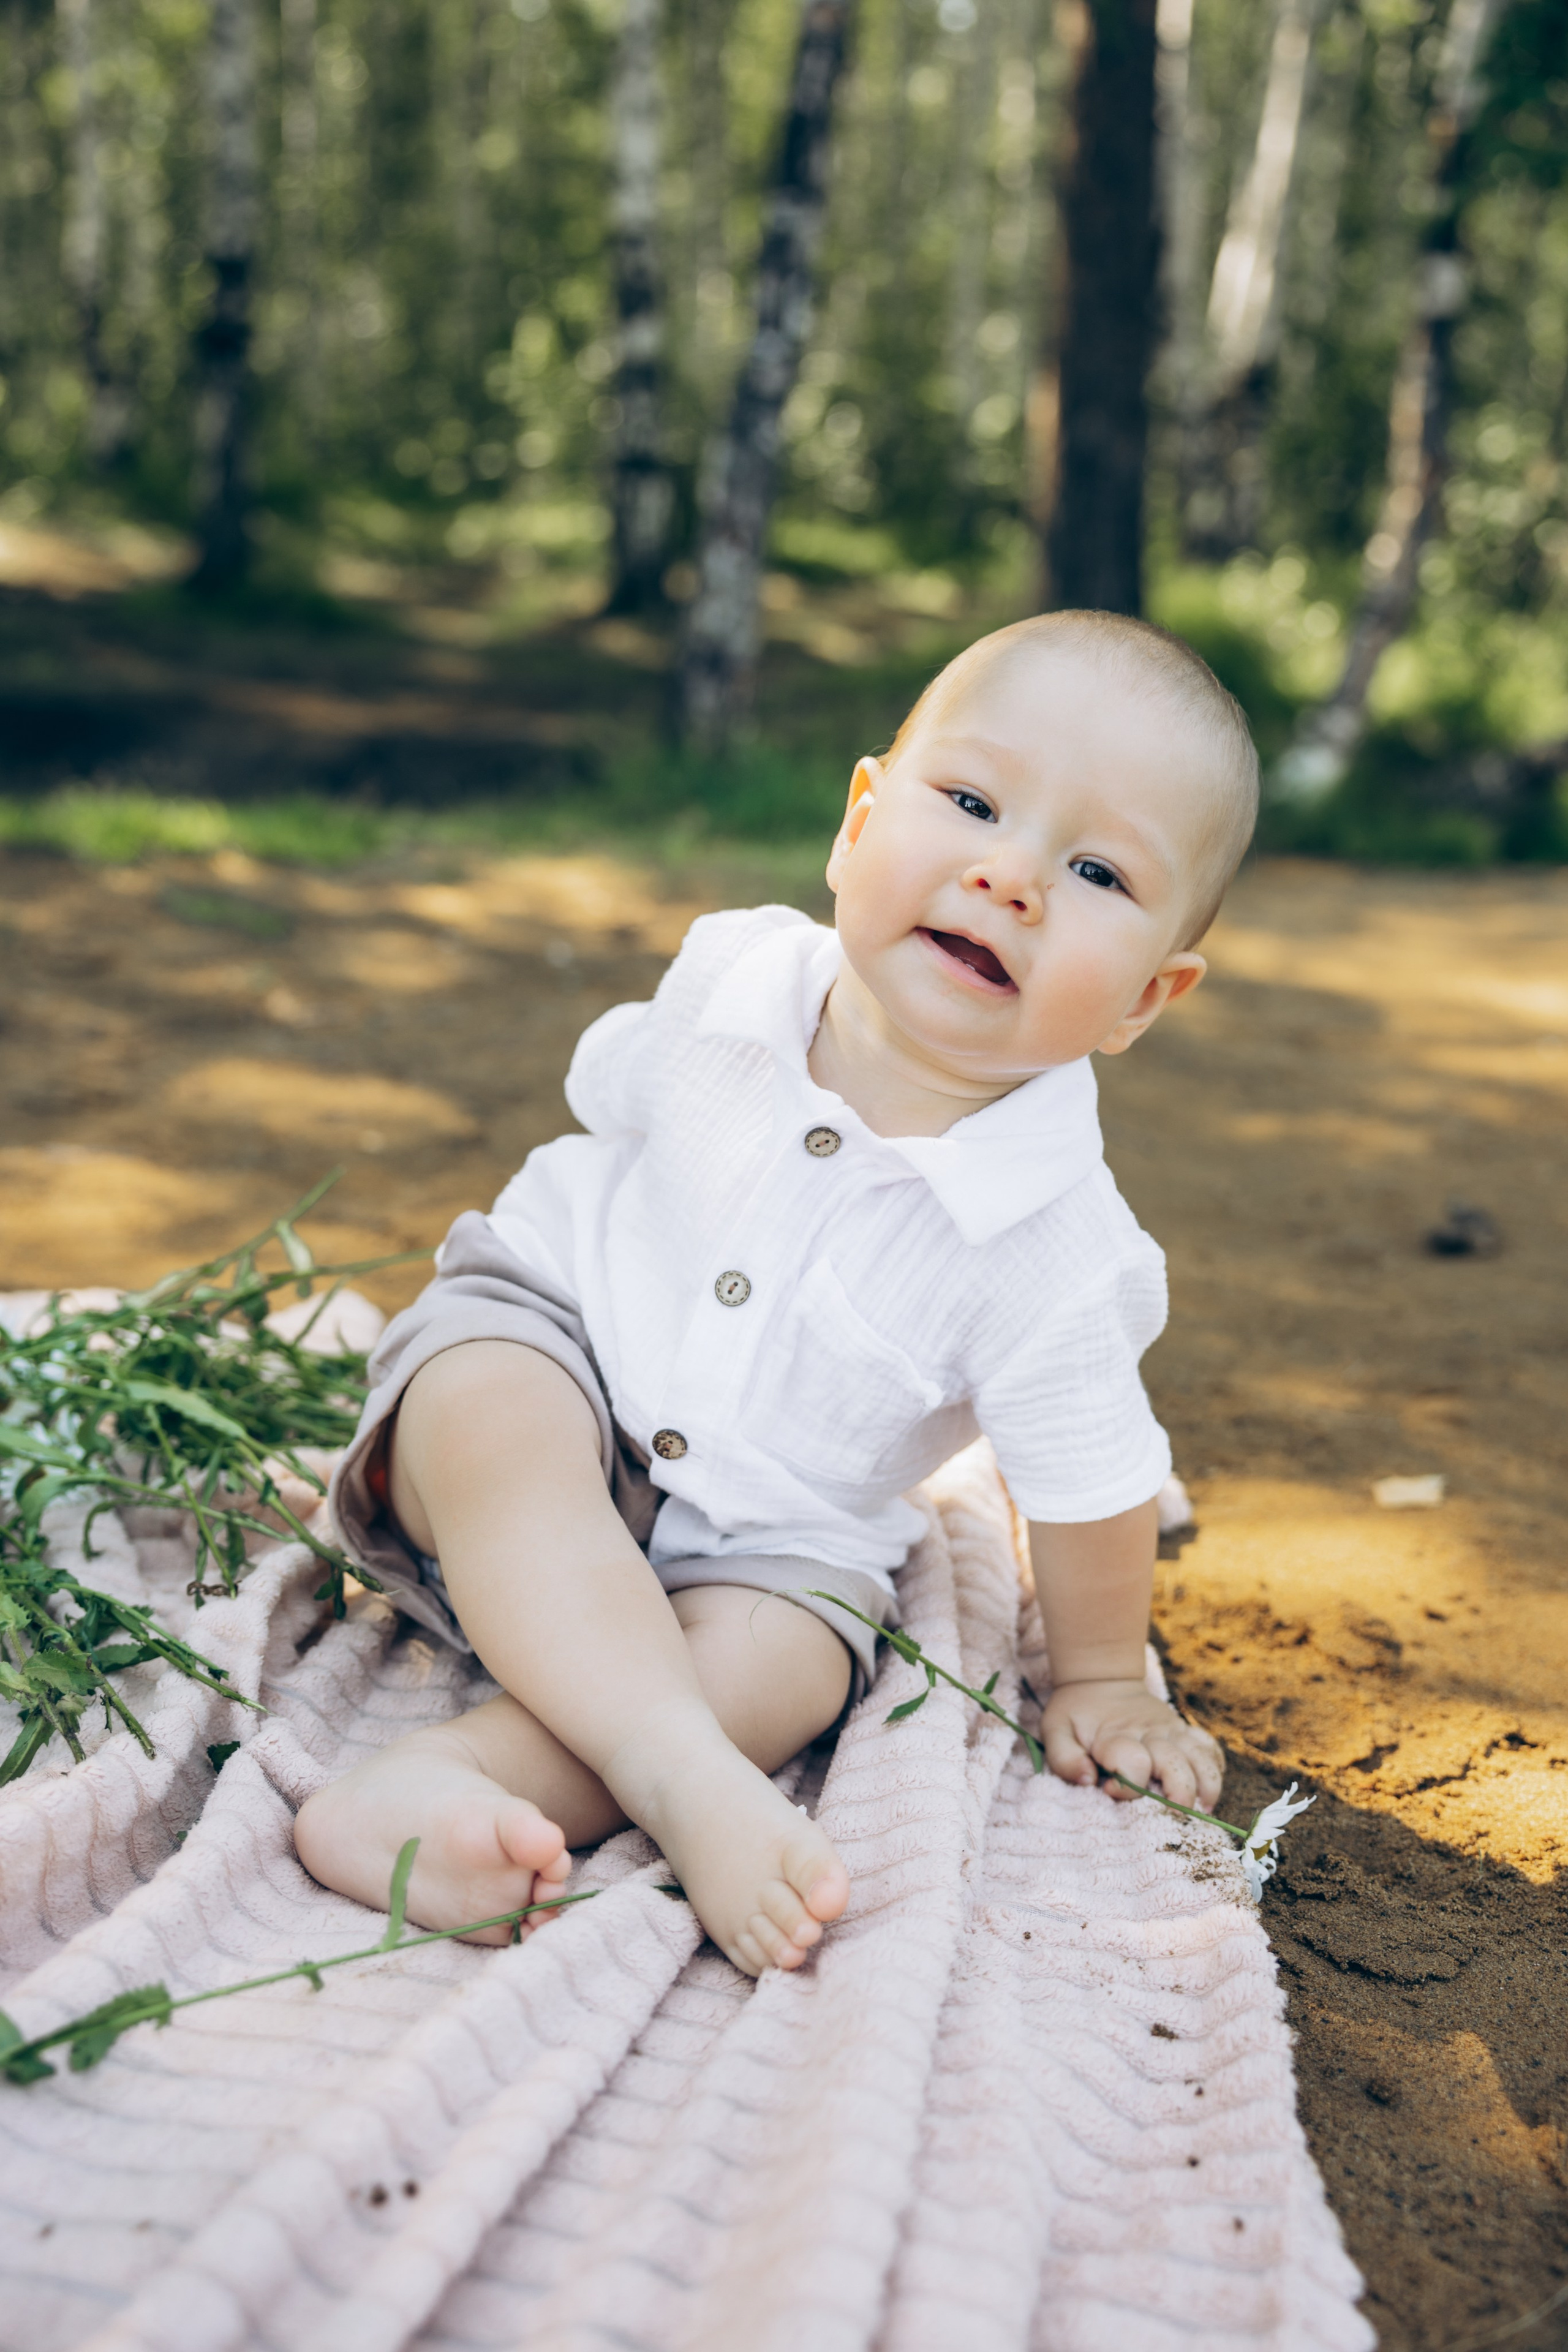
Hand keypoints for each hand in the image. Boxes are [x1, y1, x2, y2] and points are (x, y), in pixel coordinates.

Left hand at [1041, 1678, 1222, 1812]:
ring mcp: (1171, 1731)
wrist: (1100, 1678)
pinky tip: (1209, 1789)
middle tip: (1175, 1816)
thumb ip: (1065, 1759)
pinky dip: (1215, 1768)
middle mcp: (1150, 1733)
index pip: (1133, 1765)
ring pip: (1200, 1758)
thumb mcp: (1055, 1730)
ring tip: (1203, 1809)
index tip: (1109, 1790)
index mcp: (1117, 1737)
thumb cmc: (1076, 1712)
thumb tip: (1088, 1781)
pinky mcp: (1183, 1730)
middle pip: (1176, 1765)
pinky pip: (1209, 1748)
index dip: (1126, 1786)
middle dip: (1179, 1794)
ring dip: (1206, 1786)